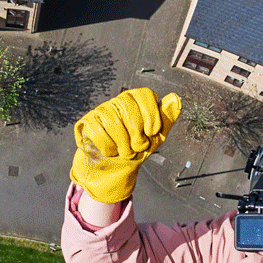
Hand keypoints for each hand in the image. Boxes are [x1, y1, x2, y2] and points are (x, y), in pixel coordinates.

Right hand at [69, 88, 182, 203]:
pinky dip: (108, 147)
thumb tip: (175, 98)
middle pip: (129, 109)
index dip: (151, 115)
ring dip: (123, 145)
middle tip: (138, 147)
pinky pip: (98, 131)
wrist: (115, 169)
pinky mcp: (87, 122)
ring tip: (125, 152)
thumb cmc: (136, 148)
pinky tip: (111, 151)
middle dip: (137, 135)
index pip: (145, 94)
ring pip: (113, 122)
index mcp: (137, 99)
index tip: (152, 132)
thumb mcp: (157, 135)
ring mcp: (101, 110)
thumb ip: (166, 117)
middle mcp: (118, 101)